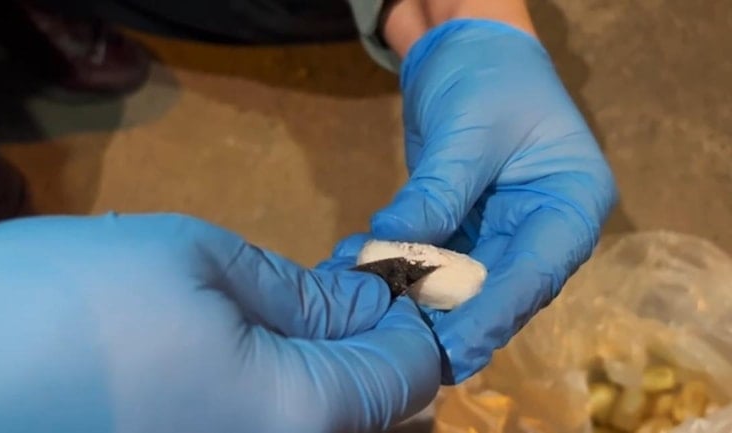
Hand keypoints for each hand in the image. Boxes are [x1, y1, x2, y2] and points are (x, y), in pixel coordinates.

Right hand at [0, 213, 439, 432]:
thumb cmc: (64, 304)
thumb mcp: (193, 262)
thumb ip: (297, 292)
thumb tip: (367, 299)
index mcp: (299, 417)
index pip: (409, 375)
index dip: (410, 317)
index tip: (383, 274)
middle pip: (381, 420)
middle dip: (378, 357)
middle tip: (339, 296)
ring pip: (329, 429)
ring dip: (336, 381)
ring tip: (295, 324)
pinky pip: (271, 431)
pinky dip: (286, 400)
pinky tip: (249, 359)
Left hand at [322, 20, 616, 383]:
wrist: (468, 47)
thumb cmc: (489, 78)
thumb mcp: (468, 130)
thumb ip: (437, 193)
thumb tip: (387, 248)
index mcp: (571, 203)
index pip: (536, 272)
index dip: (495, 314)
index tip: (455, 349)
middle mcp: (542, 228)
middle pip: (499, 289)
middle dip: (452, 320)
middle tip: (408, 352)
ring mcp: (501, 231)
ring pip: (461, 282)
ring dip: (416, 298)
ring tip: (373, 318)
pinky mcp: (463, 228)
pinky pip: (432, 257)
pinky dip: (398, 267)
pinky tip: (359, 274)